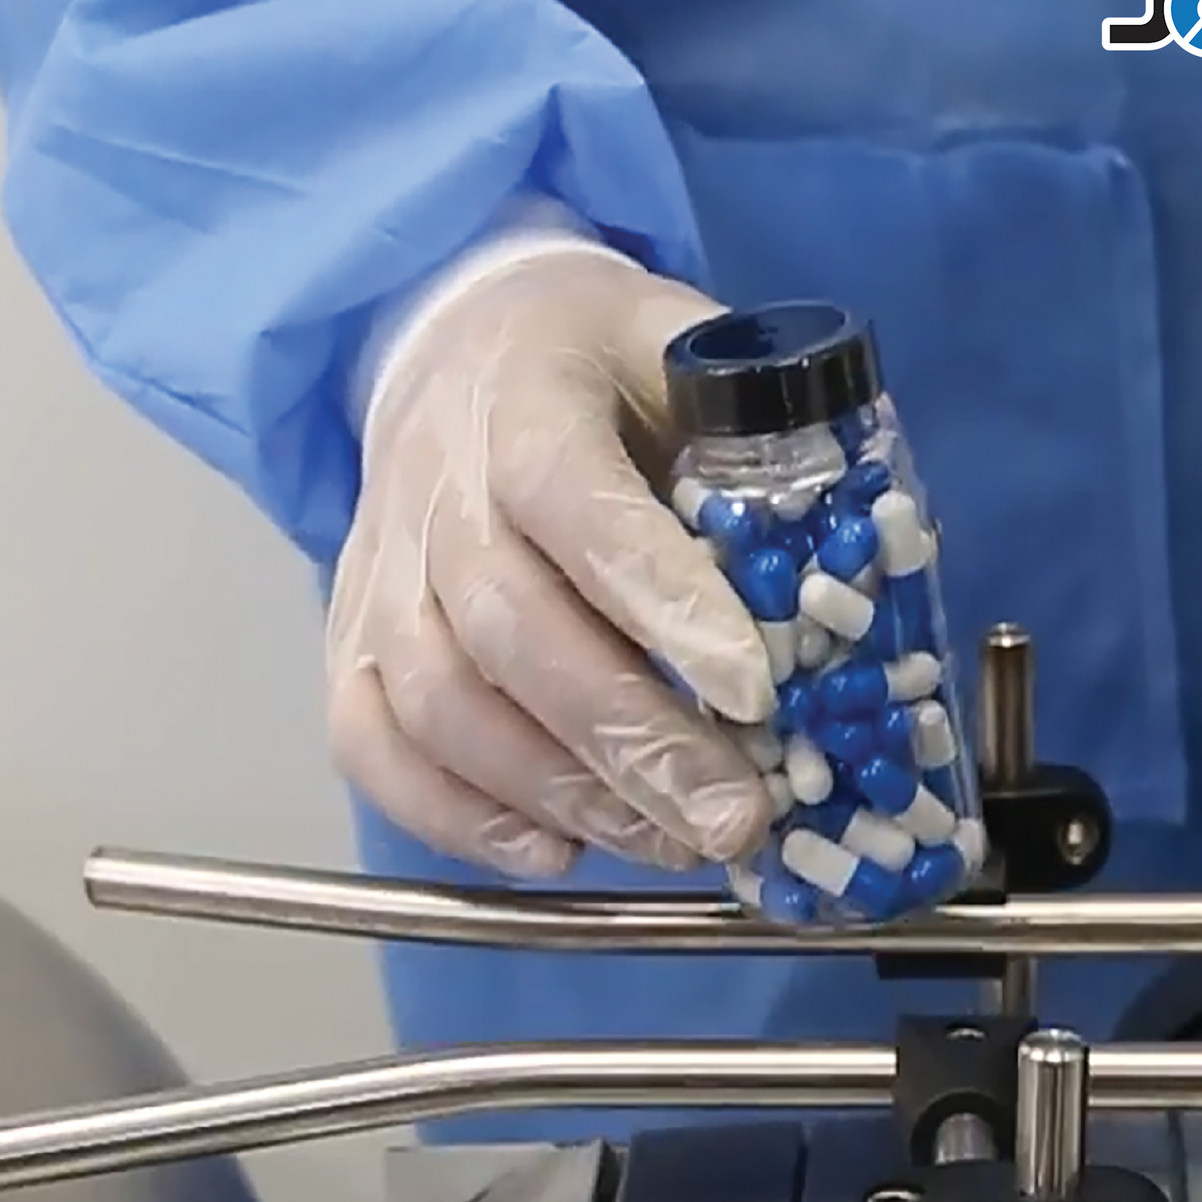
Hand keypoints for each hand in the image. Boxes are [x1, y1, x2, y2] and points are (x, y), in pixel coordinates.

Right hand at [327, 245, 775, 877]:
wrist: (451, 348)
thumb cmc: (594, 364)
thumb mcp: (683, 348)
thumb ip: (751, 438)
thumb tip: (851, 568)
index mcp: (527, 406)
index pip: (580, 509)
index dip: (664, 604)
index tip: (755, 691)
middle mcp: (436, 495)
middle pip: (515, 634)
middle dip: (633, 741)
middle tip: (734, 818)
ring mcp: (381, 574)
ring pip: (443, 706)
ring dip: (561, 794)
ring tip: (673, 842)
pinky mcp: (350, 638)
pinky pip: (370, 744)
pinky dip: (456, 817)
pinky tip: (554, 853)